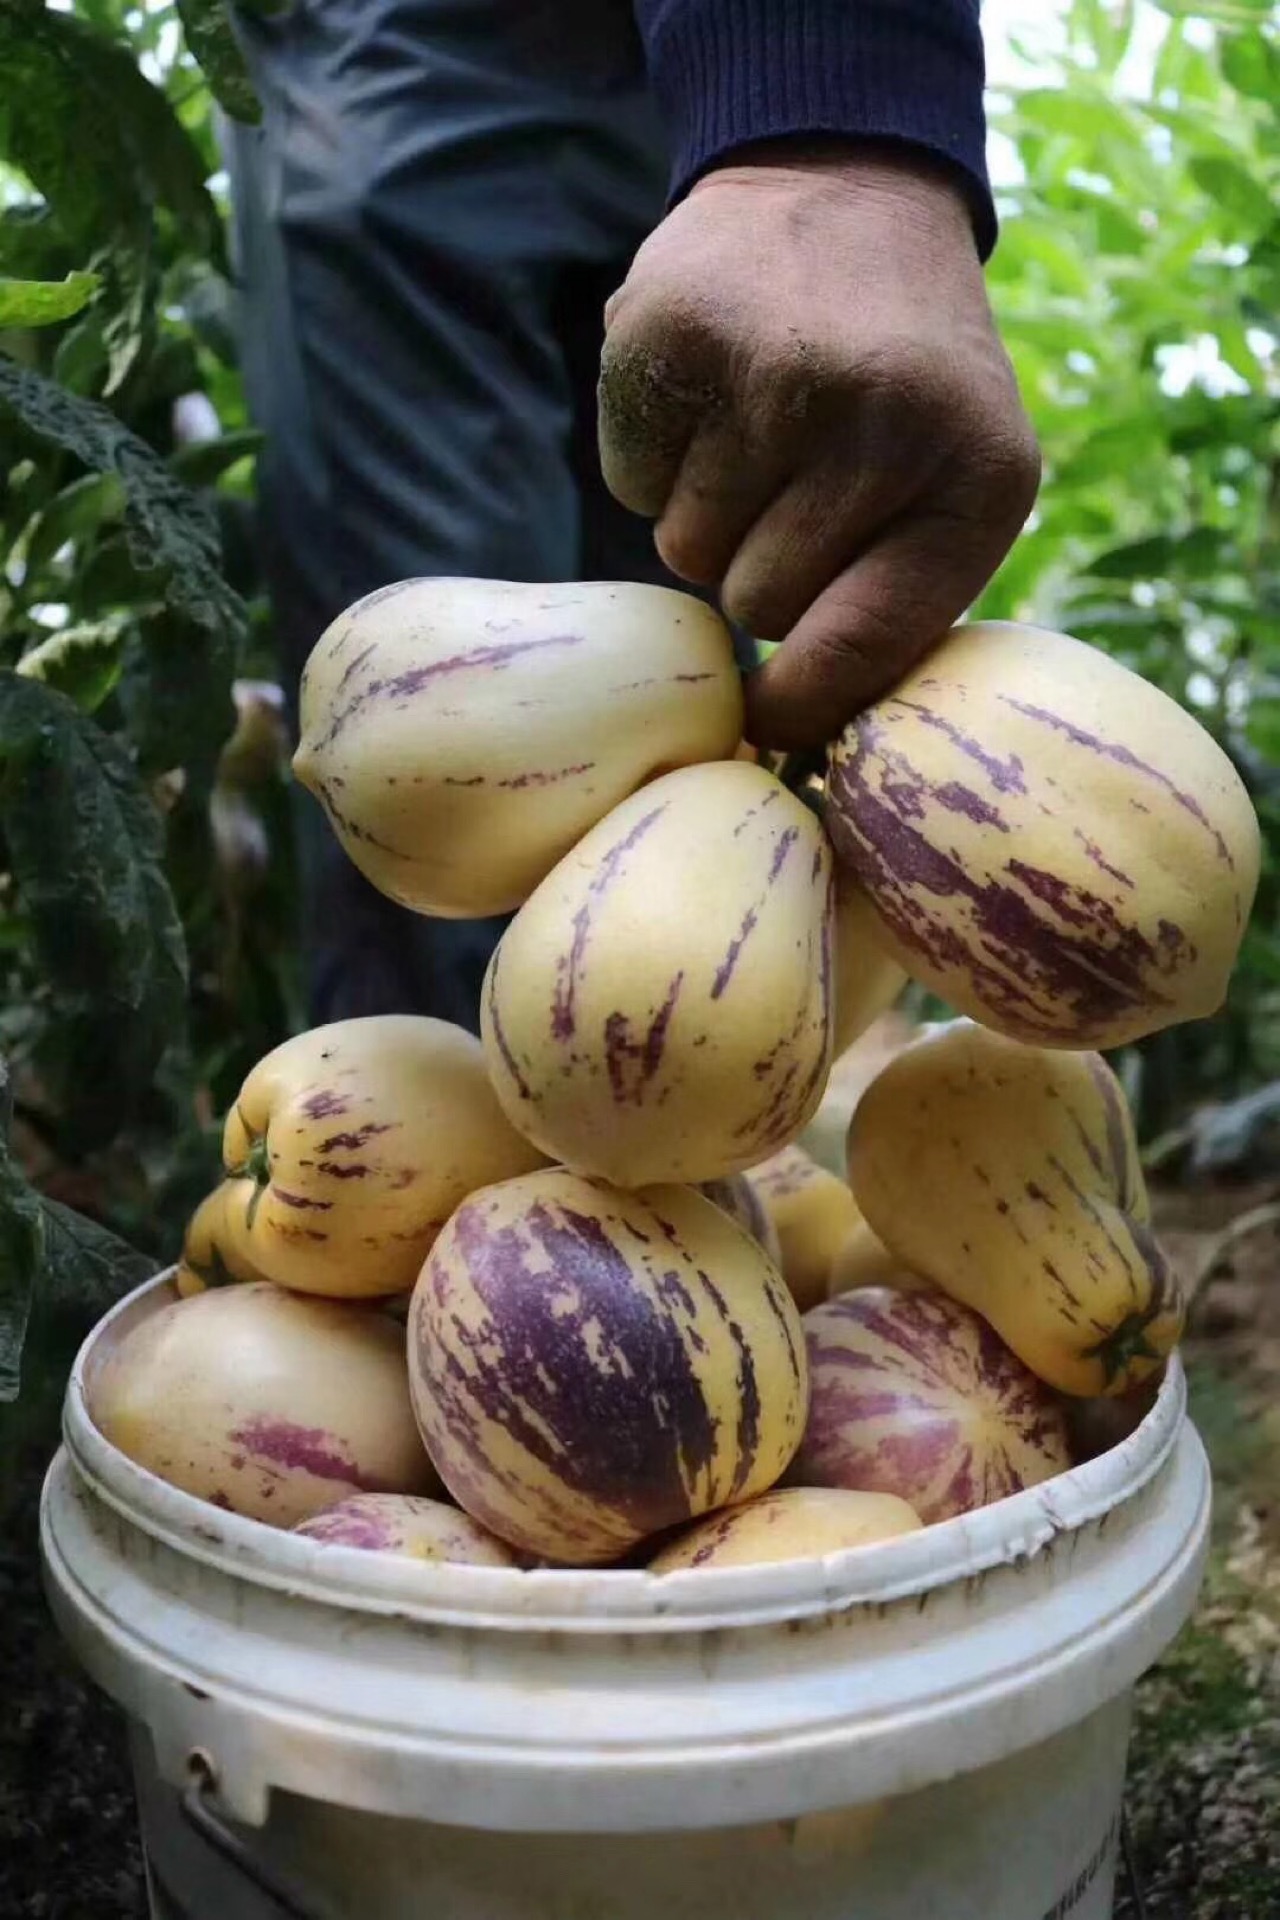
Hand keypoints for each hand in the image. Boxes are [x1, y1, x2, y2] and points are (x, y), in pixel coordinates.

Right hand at [598, 146, 1039, 748]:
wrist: (848, 194)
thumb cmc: (905, 387)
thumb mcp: (958, 489)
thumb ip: (895, 611)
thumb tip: (783, 740)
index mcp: (976, 476)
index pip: (859, 650)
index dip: (803, 703)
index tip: (770, 716)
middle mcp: (880, 419)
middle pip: (758, 608)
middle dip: (761, 569)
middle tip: (794, 487)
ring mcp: (769, 369)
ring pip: (686, 554)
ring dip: (708, 513)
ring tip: (757, 428)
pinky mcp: (668, 331)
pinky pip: (631, 484)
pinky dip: (655, 457)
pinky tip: (708, 390)